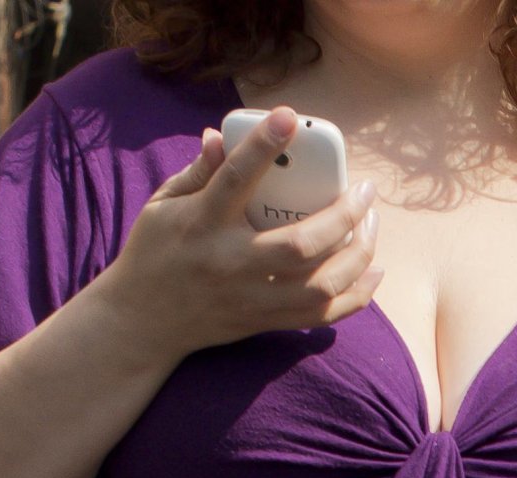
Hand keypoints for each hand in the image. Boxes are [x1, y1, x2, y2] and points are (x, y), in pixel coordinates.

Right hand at [93, 108, 380, 364]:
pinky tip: (373, 273)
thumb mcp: (163, 204)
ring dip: (358, 256)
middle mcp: (232, 262)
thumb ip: (197, 172)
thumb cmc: (154, 252)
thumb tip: (218, 135)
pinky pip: (322, 315)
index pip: (235, 178)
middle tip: (365, 191)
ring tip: (372, 226)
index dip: (262, 145)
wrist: (143, 321)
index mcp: (202, 222)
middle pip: (301, 245)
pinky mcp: (265, 321)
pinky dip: (355, 296)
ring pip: (321, 285)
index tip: (289, 116)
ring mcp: (252, 297)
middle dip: (343, 216)